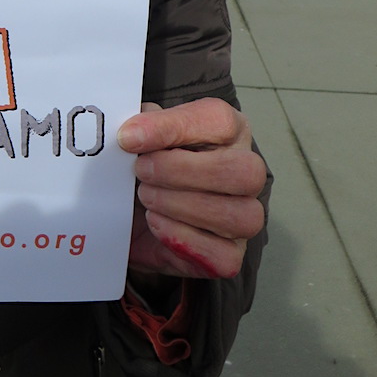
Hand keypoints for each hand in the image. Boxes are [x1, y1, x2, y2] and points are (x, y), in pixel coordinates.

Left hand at [117, 99, 265, 280]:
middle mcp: (246, 172)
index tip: (129, 137)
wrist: (135, 215)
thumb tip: (131, 132)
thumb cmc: (148, 166)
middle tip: (141, 171)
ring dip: (181, 206)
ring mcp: (244, 216)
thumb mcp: (141, 137)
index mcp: (228, 131)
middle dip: (182, 171)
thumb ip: (140, 127)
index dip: (172, 127)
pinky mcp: (231, 255)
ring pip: (239, 216)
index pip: (219, 120)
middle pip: (242, 171)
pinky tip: (156, 223)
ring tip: (146, 197)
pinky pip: (224, 255)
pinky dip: (183, 239)